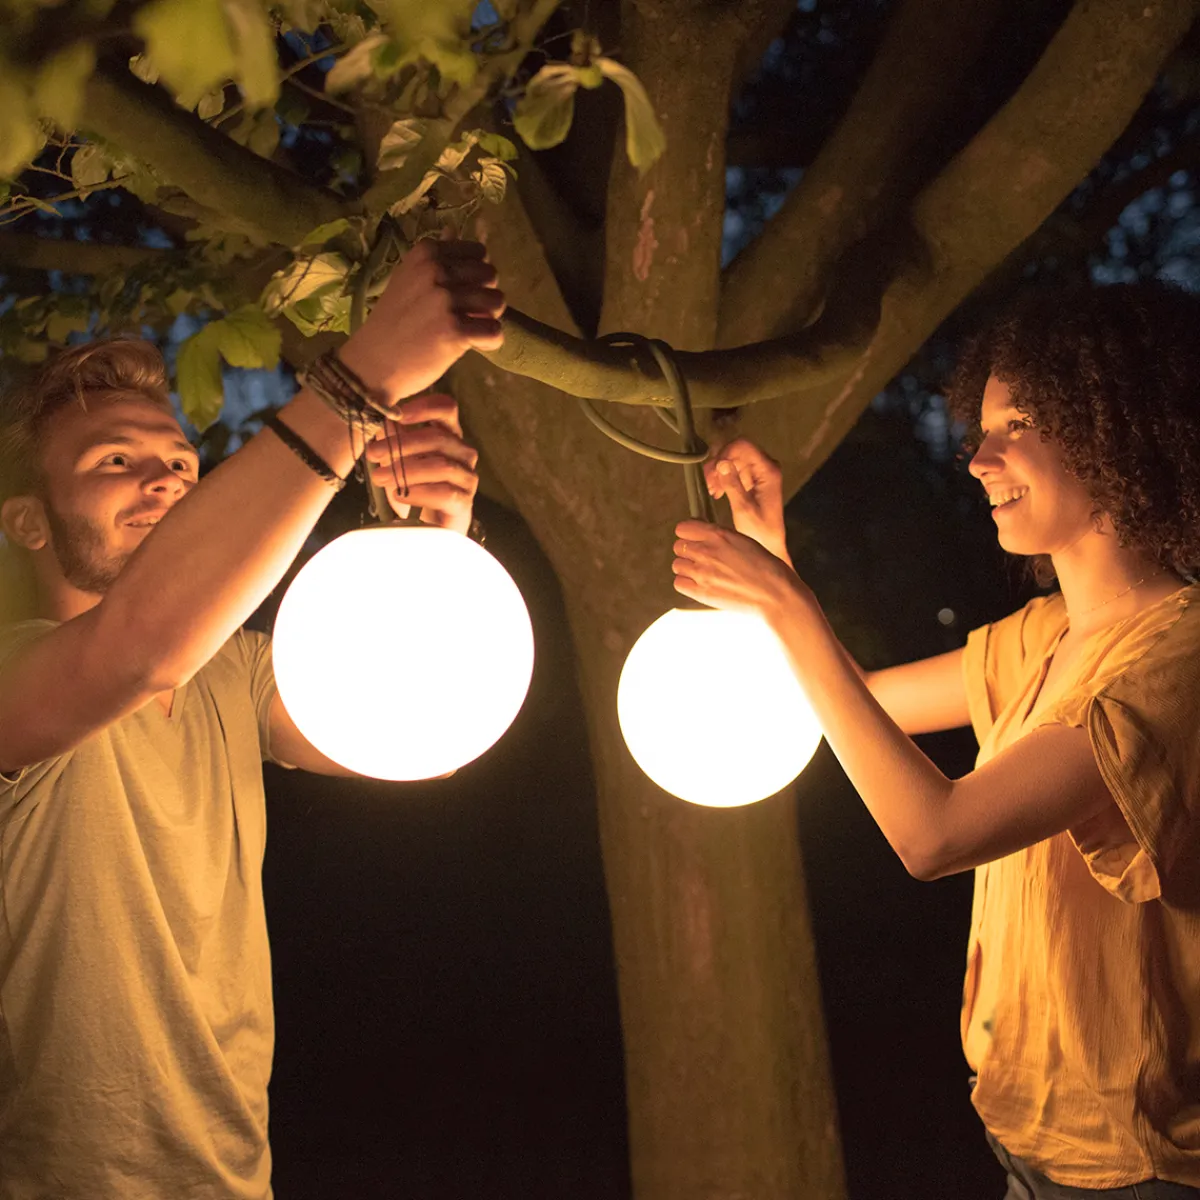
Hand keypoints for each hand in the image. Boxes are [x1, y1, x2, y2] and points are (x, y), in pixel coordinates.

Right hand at [339, 238, 504, 405]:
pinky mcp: (455, 331)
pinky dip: (489, 341)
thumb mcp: (408, 279)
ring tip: (470, 329)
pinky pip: (495, 330)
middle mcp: (436, 271)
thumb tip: (454, 229)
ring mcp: (445, 300)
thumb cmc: (393, 322)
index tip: (461, 292)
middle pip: (491, 275)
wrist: (373, 362)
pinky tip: (472, 345)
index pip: (478, 252)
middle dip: (485, 295)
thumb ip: (435, 258)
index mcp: (426, 253)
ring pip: (497, 301)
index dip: (477, 274)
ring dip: (489, 318)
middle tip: (466, 314)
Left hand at [365, 392, 478, 533]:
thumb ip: (392, 438)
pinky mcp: (464, 502)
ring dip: (405, 470)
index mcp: (448, 435)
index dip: (423, 406)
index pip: (446, 408)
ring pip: (441, 466)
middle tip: (373, 452)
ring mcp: (467, 478)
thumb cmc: (412, 488)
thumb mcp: (397, 460)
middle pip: (438, 437)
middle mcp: (462, 453)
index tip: (396, 415)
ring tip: (379, 476)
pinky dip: (418, 492)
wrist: (425, 527)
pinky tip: (399, 494)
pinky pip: (445, 493)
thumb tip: (379, 419)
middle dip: (402, 444)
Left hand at [672, 519, 810, 623]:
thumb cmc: (766, 567)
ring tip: (702, 573)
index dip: (688, 534)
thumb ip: (721, 537)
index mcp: (718, 535)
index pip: (683, 528)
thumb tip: (703, 536)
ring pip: (677, 565)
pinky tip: (700, 584)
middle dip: (688, 551)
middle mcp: (707, 551)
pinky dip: (686, 583)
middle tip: (701, 559)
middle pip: (678, 546)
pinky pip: (678, 583)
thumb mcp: (744, 541)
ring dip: (686, 568)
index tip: (694, 539)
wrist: (775, 594)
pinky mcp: (701, 592)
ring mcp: (702, 572)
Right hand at [704, 439, 790, 563]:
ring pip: (733, 458)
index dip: (724, 454)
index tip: (713, 473)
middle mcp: (766, 466)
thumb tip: (721, 463)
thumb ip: (733, 484)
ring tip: (712, 490)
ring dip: (719, 471)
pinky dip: (723, 477)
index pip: (743, 446)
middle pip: (736, 450)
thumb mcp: (743, 508)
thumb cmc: (759, 530)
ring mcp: (760, 472)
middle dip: (719, 463)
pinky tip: (716, 492)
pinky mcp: (753, 480)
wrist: (769, 544)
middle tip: (709, 484)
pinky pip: (734, 469)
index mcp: (768, 470)